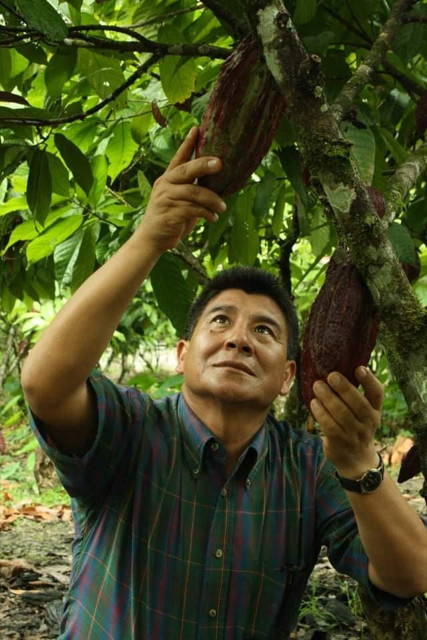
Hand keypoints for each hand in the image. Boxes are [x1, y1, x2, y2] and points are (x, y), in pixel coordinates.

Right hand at [137, 126, 225, 252]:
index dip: (187, 143)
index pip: (178, 158)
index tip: (197, 128)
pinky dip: (206, 213)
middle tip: (220, 163)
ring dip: (212, 199)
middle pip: (185, 170)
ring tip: (223, 207)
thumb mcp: (181, 200)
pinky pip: (191, 210)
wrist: (152, 239)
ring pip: (193, 193)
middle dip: (203, 164)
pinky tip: (213, 218)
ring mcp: (165, 199)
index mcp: (168, 179)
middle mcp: (165, 185)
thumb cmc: (171, 217)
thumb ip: (193, 189)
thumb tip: (217, 182)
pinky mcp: (168, 214)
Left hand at [310, 367, 383, 477]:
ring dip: (328, 398)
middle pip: (358, 403)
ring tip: (317, 385)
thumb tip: (336, 370)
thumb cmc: (356, 427)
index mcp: (375, 411)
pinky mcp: (340, 442)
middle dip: (344, 388)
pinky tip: (314, 403)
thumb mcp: (363, 414)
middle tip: (331, 375)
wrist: (356, 461)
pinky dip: (320, 413)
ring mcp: (355, 434)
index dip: (370, 381)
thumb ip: (355, 396)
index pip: (377, 394)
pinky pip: (329, 425)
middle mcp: (368, 422)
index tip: (359, 368)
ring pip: (342, 414)